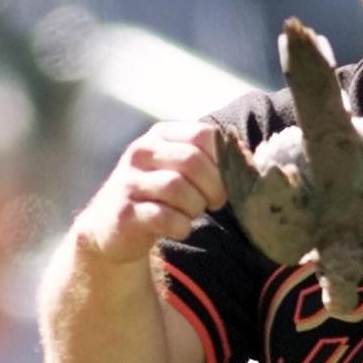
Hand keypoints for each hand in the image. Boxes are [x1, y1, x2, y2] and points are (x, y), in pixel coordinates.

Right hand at [73, 122, 226, 263]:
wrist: (111, 228)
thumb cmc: (160, 195)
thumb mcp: (184, 170)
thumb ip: (216, 159)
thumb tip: (251, 155)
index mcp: (162, 135)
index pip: (204, 134)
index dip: (223, 159)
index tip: (226, 179)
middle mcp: (141, 152)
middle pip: (192, 160)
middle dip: (213, 186)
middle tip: (215, 202)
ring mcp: (128, 182)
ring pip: (177, 188)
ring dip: (196, 207)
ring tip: (192, 213)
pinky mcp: (123, 213)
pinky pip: (163, 217)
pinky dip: (181, 226)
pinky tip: (180, 228)